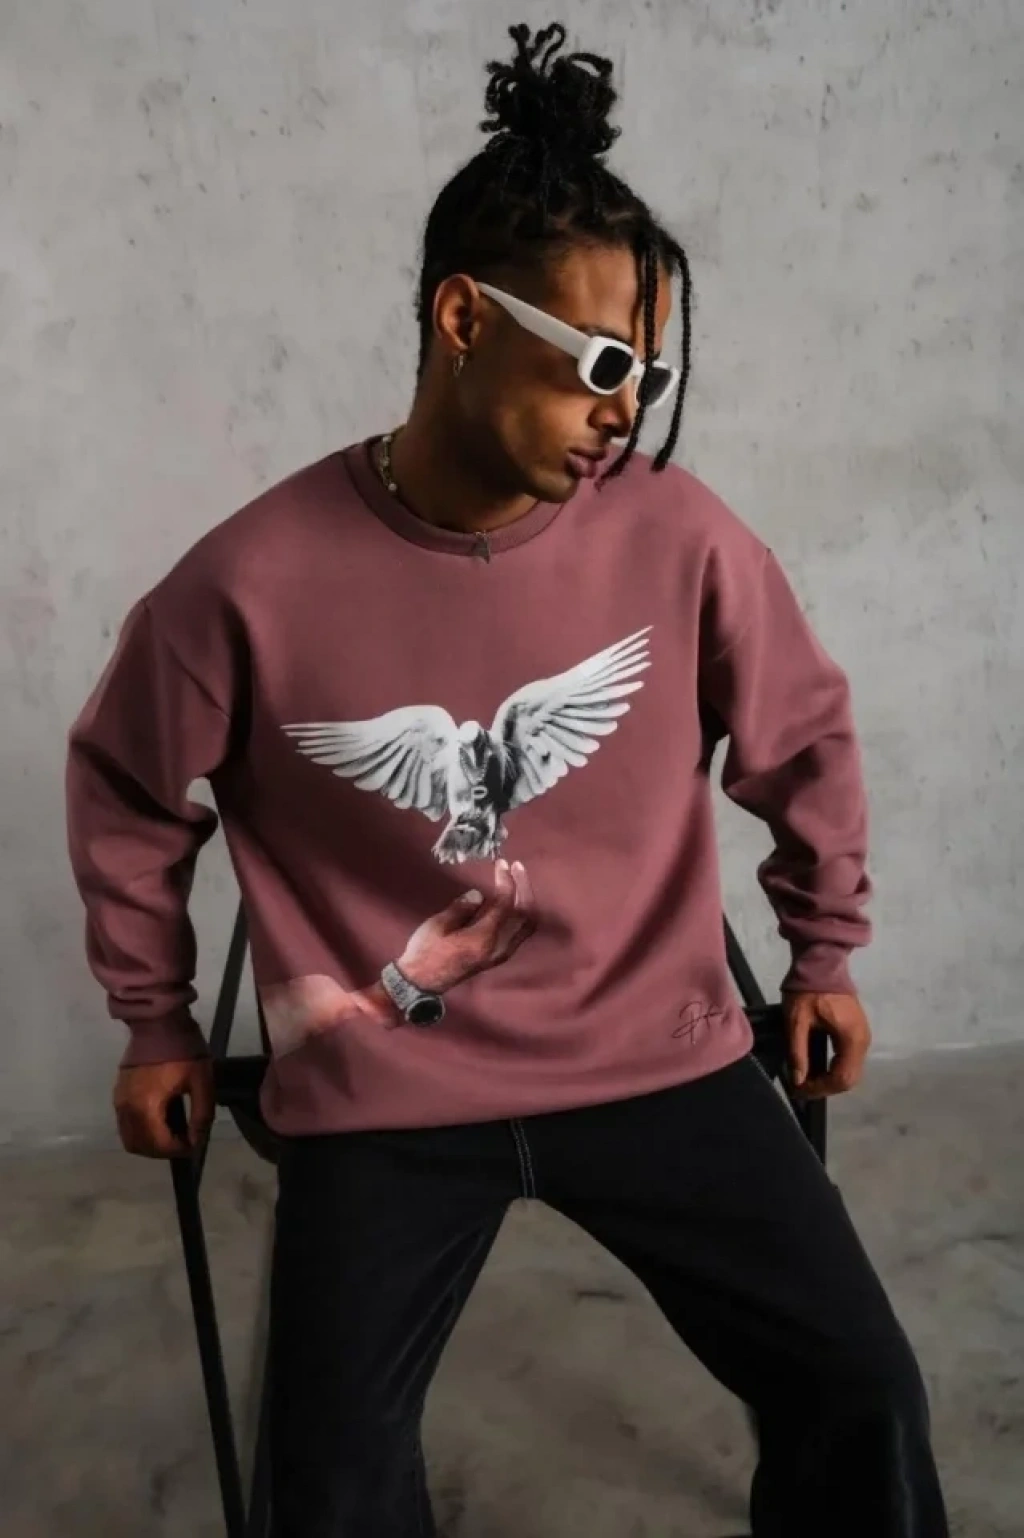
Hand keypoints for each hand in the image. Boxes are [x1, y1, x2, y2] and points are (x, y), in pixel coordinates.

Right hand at [113, 1057, 213, 1158]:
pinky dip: (140, 1130)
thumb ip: (201, 1115)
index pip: (159, 1145)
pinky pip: (125, 1123)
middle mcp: (127, 1109)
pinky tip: (159, 1120)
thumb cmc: (184, 1051)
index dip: (179, 1150)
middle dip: (163, 1150)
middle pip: (140, 1146)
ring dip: (149, 1143)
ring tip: (172, 1132)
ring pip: (129, 1137)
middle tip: (183, 1140)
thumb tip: (196, 1140)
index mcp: (147, 1107)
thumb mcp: (202, 1082)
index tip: (194, 1143)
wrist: (159, 1022)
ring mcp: (119, 1101)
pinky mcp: (118, 1093)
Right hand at [398, 859, 536, 994]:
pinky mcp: (498, 956)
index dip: (506, 881)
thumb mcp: (438, 925)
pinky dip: (521, 913)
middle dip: (525, 888)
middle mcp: (499, 947)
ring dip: (526, 900)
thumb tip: (479, 894)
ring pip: (527, 925)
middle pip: (526, 914)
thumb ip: (461, 908)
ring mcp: (501, 954)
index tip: (501, 863)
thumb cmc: (426, 952)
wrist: (422, 981)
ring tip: (517, 880)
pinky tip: (511, 900)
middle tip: (516, 867)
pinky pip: (519, 932)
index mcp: (484, 938)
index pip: (505, 904)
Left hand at [784, 992, 871, 1099]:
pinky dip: (835, 1068)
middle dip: (825, 1087)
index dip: (820, 1089)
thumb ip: (798, 1052)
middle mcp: (863, 1041)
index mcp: (851, 1039)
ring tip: (806, 1079)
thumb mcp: (797, 1022)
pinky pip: (850, 1058)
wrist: (822, 962)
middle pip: (850, 1078)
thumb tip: (798, 1080)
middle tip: (801, 1087)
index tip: (799, 1090)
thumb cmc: (808, 990)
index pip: (841, 1078)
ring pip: (851, 1070)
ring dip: (830, 1079)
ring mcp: (863, 1036)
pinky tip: (817, 1067)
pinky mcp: (857, 1031)